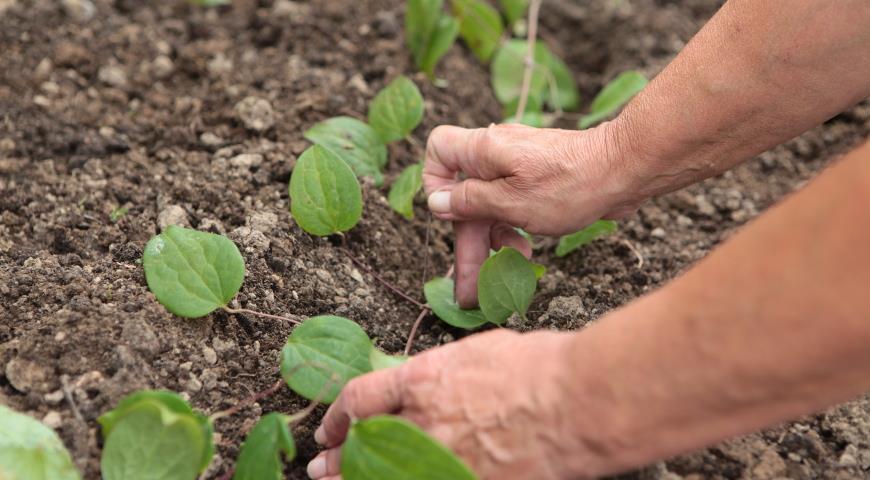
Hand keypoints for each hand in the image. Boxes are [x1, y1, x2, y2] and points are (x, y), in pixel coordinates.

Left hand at [306, 330, 592, 479]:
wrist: (577, 400)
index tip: (331, 427)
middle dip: (337, 460)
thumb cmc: (539, 365)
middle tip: (321, 468)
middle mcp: (423, 423)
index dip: (338, 416)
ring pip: (384, 478)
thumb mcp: (480, 352)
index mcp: (422, 380)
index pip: (361, 398)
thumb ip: (446, 373)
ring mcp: (443, 460)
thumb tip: (435, 386)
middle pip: (362, 447)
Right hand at [422, 123, 640, 306]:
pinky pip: (512, 207)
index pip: (439, 150)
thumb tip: (438, 202)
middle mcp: (497, 155)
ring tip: (509, 269)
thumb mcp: (512, 202)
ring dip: (492, 242)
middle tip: (468, 290)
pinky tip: (525, 253)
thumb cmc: (569, 185)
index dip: (435, 182)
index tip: (449, 214)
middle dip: (466, 243)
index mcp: (484, 151)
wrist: (625, 170)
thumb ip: (470, 202)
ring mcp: (518, 168)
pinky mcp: (538, 181)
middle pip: (465, 196)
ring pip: (489, 207)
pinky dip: (513, 229)